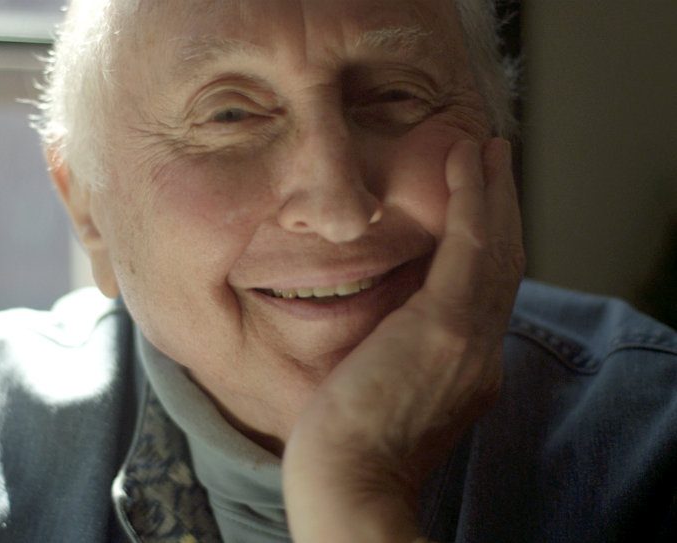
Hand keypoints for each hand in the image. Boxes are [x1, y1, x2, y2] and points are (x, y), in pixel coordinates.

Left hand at [282, 138, 524, 542]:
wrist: (347, 483)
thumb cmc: (346, 449)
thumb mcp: (384, 397)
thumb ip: (398, 360)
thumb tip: (382, 335)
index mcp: (468, 371)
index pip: (486, 296)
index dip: (489, 247)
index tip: (481, 211)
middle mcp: (482, 352)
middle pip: (502, 265)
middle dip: (500, 210)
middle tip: (495, 162)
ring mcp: (469, 337)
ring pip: (495, 247)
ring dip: (492, 192)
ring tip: (486, 150)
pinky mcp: (445, 325)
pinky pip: (470, 246)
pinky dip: (472, 199)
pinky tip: (465, 162)